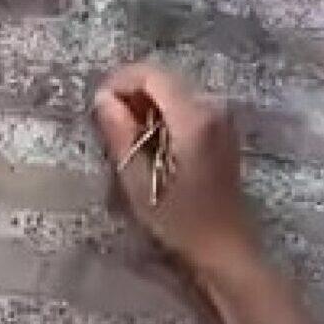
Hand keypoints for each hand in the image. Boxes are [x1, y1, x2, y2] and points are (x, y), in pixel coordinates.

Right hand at [93, 62, 259, 277]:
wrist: (225, 248)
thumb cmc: (181, 223)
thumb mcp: (140, 184)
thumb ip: (120, 136)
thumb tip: (103, 100)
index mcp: (194, 117)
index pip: (152, 75)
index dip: (120, 82)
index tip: (98, 104)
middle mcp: (212, 107)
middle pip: (165, 78)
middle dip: (132, 93)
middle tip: (107, 122)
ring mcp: (221, 117)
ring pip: (175, 91)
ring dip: (147, 105)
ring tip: (125, 135)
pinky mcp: (222, 130)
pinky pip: (187, 107)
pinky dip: (164, 115)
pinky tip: (151, 142)